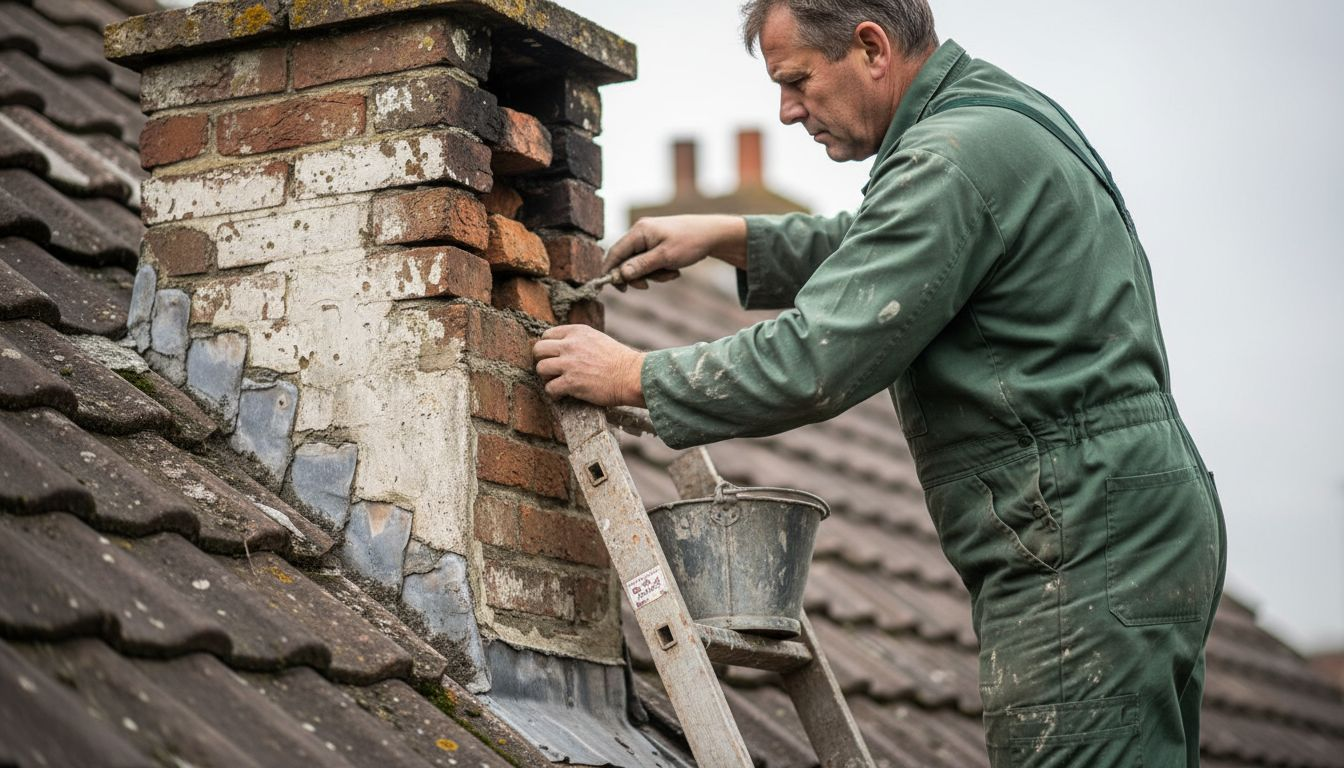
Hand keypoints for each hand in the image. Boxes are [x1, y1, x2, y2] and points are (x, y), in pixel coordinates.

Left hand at [533, 324, 646, 406]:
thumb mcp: (597, 339)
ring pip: (540, 368)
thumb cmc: (619, 360)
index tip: (553, 357)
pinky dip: (554, 393)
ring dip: (546, 377)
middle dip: (542, 360)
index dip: (548, 348)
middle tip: (551, 370)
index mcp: (577, 332)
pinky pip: (549, 388)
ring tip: (557, 382)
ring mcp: (569, 363)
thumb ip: (579, 340)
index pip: (547, 335)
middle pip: (539, 349)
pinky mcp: (571, 382)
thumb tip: (562, 348)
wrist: (631, 376)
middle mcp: (570, 345)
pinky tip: (562, 395)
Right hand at [604, 215, 747, 289]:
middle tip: (647, 287)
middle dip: (638, 276)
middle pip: (625, 260)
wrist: (713, 235)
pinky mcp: (657, 244)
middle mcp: (641, 232)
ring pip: (639, 264)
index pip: (615, 252)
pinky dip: (660, 271)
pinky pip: (650, 262)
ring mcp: (649, 238)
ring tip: (671, 274)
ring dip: (653, 275)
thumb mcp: (665, 257)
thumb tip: (620, 274)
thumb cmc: (690, 242)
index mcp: (639, 231)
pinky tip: (674, 270)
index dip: (609, 270)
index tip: (610, 288)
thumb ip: (641, 266)